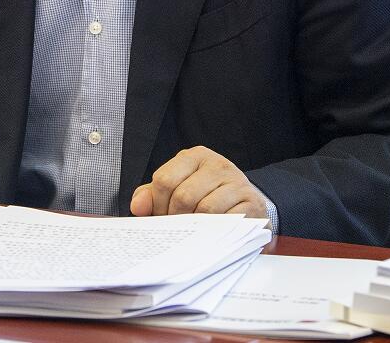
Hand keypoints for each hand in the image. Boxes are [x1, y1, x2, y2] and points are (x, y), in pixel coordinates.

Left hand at [130, 146, 269, 222]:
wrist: (246, 202)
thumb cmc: (206, 195)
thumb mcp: (178, 188)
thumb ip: (152, 195)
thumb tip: (137, 207)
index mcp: (195, 156)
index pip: (164, 180)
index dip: (157, 205)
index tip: (162, 217)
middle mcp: (217, 164)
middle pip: (183, 196)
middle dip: (176, 218)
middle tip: (178, 228)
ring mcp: (237, 182)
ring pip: (205, 209)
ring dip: (196, 227)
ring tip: (195, 231)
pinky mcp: (252, 203)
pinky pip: (227, 220)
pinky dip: (216, 231)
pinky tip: (213, 232)